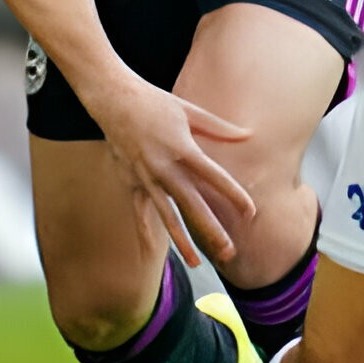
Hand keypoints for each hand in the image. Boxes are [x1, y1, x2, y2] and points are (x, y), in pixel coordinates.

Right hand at [86, 77, 254, 264]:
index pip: (215, 177)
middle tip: (229, 251)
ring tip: (196, 263)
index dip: (234, 195)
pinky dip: (145, 233)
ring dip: (182, 241)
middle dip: (211, 229)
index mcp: (183, 148)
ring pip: (167, 216)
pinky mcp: (131, 182)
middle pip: (192, 204)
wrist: (112, 99)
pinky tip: (151, 254)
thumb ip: (220, 128)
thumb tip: (250, 135)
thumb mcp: (190, 111)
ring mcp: (145, 178)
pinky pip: (140, 213)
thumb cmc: (155, 102)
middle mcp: (164, 167)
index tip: (251, 213)